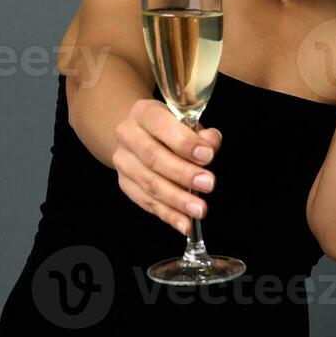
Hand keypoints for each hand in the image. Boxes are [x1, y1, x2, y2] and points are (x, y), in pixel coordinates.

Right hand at [112, 99, 221, 234]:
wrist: (136, 135)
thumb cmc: (168, 128)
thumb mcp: (185, 122)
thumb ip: (200, 132)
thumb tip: (212, 142)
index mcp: (143, 113)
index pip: (160, 125)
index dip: (184, 142)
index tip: (207, 156)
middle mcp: (128, 136)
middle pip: (153, 158)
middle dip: (183, 173)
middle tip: (208, 184)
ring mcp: (123, 162)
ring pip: (149, 184)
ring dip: (177, 200)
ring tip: (199, 209)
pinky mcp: (125, 184)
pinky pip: (147, 203)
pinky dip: (168, 215)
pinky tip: (184, 224)